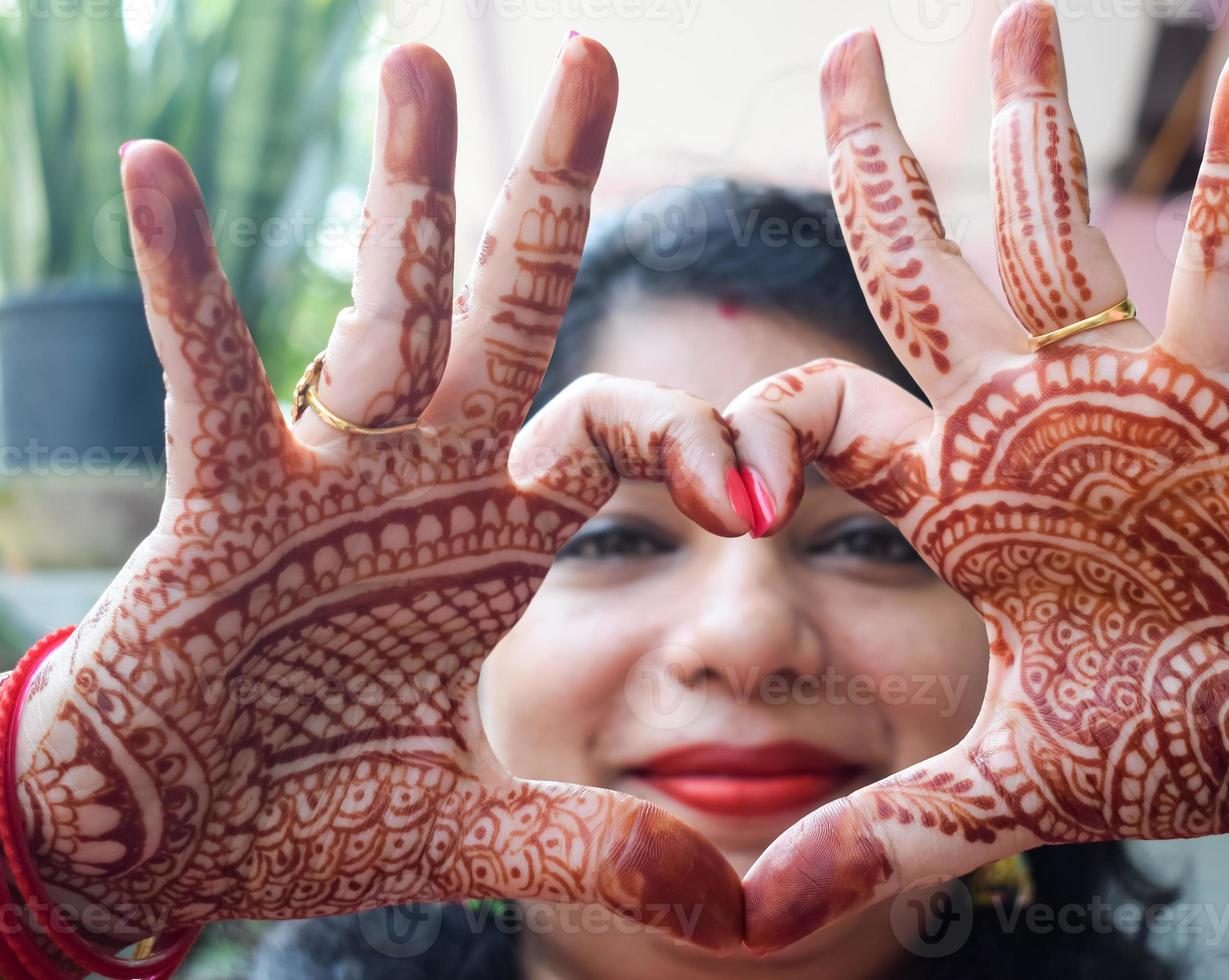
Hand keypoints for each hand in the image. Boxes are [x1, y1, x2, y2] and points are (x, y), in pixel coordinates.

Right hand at [14, 39, 745, 949]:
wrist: (176, 835)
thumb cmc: (313, 815)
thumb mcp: (470, 830)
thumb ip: (591, 847)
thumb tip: (731, 911)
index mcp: (496, 539)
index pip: (610, 432)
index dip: (689, 437)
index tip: (755, 483)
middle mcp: (423, 478)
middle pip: (505, 307)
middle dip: (546, 190)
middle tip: (595, 58)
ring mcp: (323, 474)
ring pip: (377, 304)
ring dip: (401, 188)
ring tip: (420, 59)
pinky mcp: (221, 496)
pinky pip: (208, 370)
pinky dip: (187, 279)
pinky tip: (162, 171)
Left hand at [731, 4, 1228, 949]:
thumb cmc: (1183, 735)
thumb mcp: (1021, 784)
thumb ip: (890, 827)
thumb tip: (755, 919)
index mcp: (955, 497)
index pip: (800, 416)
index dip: (709, 424)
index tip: (602, 439)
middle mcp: (1022, 423)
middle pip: (919, 270)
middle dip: (875, 170)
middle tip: (839, 58)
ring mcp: (1126, 394)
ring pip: (1057, 237)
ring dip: (1036, 129)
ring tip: (1010, 16)